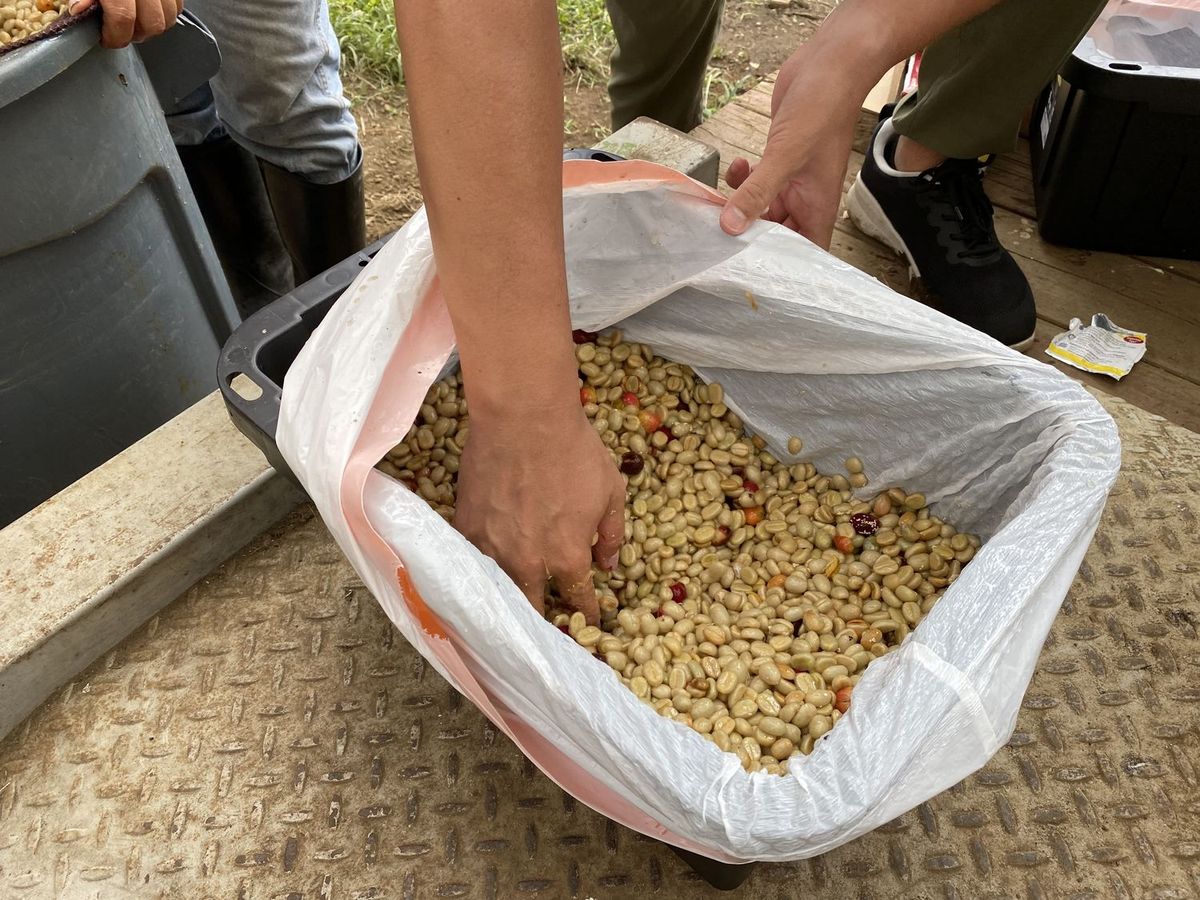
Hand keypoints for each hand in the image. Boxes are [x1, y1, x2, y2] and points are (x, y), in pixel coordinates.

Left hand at [69, 0, 180, 48]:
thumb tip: (78, 11)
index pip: (123, 18)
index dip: (115, 36)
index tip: (106, 39)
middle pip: (151, 24)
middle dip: (135, 35)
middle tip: (120, 31)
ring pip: (168, 19)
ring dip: (152, 26)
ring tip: (136, 21)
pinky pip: (177, 7)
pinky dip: (165, 14)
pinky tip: (149, 10)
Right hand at [453, 399, 625, 623]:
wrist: (522, 416)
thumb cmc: (573, 449)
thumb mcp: (611, 490)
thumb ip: (611, 534)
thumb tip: (607, 565)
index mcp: (568, 556)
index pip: (579, 602)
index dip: (587, 618)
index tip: (589, 626)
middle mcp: (528, 562)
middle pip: (533, 612)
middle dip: (543, 627)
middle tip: (547, 634)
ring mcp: (491, 548)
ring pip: (498, 594)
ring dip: (507, 606)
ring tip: (510, 622)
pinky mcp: (465, 530)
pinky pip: (473, 564)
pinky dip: (481, 575)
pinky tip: (482, 583)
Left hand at [718, 44, 866, 248]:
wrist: (832, 63)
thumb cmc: (824, 108)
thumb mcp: (786, 155)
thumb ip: (757, 191)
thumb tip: (730, 226)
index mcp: (818, 206)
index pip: (803, 251)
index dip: (781, 265)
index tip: (749, 270)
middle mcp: (805, 197)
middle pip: (775, 232)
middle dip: (748, 233)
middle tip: (718, 236)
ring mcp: (791, 178)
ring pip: (762, 207)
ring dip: (740, 205)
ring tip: (720, 201)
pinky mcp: (778, 158)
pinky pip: (757, 181)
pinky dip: (743, 179)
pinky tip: (737, 166)